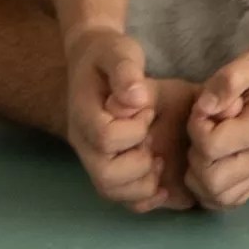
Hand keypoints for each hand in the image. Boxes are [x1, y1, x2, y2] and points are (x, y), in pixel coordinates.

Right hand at [62, 24, 193, 212]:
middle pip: (105, 176)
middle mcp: (84, 142)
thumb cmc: (109, 56)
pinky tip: (165, 183)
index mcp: (84, 115)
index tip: (148, 110)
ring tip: (162, 161)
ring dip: (144, 184)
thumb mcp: (118, 51)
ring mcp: (93, 157)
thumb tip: (137, 99)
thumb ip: (125, 70)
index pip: (106, 138)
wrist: (94, 61)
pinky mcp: (108, 166)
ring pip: (112, 191)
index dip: (134, 128)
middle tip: (155, 143)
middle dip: (140, 164)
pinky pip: (121, 196)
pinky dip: (145, 197)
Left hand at [187, 33, 248, 209]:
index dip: (196, 126)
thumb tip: (203, 108)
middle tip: (206, 130)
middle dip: (196, 156)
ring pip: (220, 198)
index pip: (209, 147)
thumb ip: (224, 82)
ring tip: (208, 148)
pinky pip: (234, 199)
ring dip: (202, 177)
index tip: (207, 107)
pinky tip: (216, 163)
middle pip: (211, 180)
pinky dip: (215, 188)